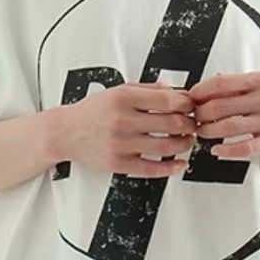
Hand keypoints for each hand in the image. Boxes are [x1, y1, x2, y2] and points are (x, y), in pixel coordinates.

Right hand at [63, 80, 197, 177]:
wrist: (66, 132)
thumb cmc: (92, 112)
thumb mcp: (118, 90)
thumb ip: (147, 90)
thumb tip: (175, 91)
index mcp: (123, 98)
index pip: (168, 100)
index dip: (186, 104)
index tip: (191, 106)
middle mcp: (122, 120)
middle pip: (171, 123)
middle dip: (189, 124)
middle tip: (193, 124)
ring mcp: (121, 144)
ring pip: (166, 147)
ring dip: (184, 144)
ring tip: (187, 141)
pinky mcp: (119, 163)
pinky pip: (152, 169)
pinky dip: (171, 168)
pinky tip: (179, 164)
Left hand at [188, 71, 259, 158]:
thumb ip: (240, 84)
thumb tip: (212, 82)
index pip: (221, 83)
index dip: (200, 92)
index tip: (190, 98)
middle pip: (220, 106)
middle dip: (200, 114)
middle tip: (194, 118)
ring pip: (228, 127)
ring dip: (209, 132)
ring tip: (202, 133)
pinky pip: (244, 148)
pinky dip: (226, 151)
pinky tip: (218, 150)